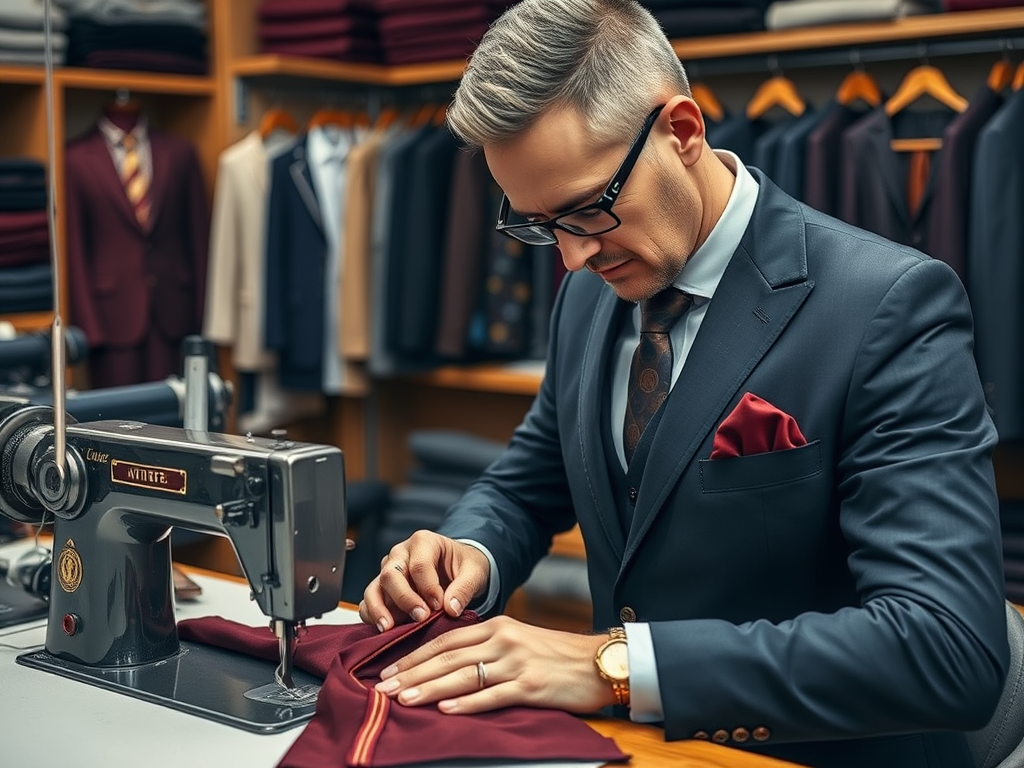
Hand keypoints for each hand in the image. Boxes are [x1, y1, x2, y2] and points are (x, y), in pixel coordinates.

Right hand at [359, 530, 489, 631]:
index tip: (440, 606)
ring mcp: (388, 571)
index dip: (428, 588)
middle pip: (391, 575)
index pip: (419, 565)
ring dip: (380, 609)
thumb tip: (451, 609)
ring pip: (374, 588)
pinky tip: (384, 628)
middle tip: (421, 617)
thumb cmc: (464, 565)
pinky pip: (368, 601)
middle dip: (405, 599)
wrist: (458, 568)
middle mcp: (401, 554)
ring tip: (388, 628)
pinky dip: (372, 615)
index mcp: (423, 542)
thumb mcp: (474, 572)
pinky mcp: (382, 589)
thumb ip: (464, 588)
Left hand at [373, 615, 612, 714]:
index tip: (389, 669)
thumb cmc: (557, 655)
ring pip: (463, 675)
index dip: (415, 655)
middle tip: (383, 687)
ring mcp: (516, 663)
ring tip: (403, 699)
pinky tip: (445, 709)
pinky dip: (466, 703)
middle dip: (412, 673)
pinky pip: (491, 694)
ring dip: (429, 688)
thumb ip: (487, 646)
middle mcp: (502, 640)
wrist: (598, 662)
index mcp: (497, 626)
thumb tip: (450, 661)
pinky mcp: (530, 685)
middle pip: (447, 657)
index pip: (445, 640)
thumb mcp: (519, 639)